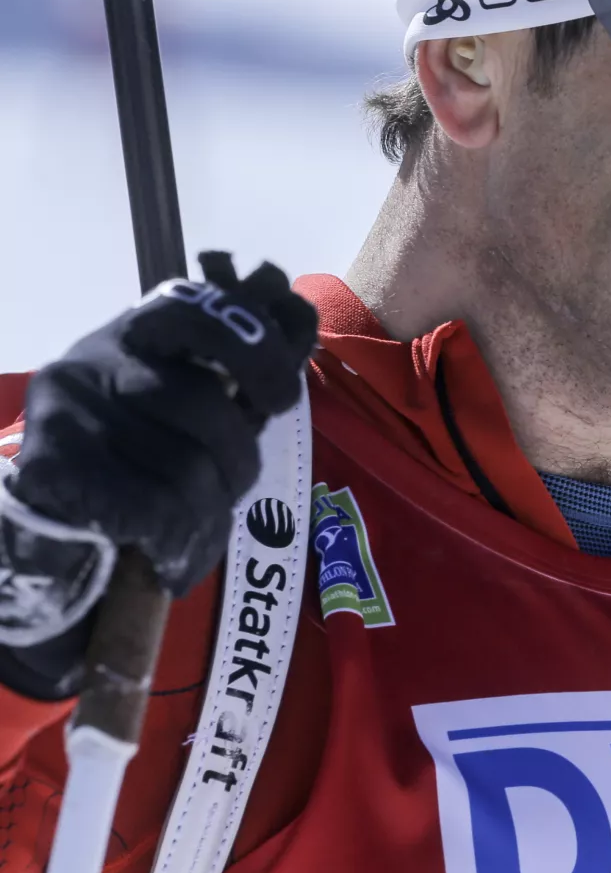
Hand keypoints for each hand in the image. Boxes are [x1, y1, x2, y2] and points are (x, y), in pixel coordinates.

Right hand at [4, 253, 316, 631]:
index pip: (218, 315)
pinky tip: (169, 557)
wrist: (48, 517)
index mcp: (147, 325)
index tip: (276, 403)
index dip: (265, 360)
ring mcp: (72, 398)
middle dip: (238, 462)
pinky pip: (147, 507)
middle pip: (207, 404)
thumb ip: (236, 370)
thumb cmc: (137, 455)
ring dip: (208, 518)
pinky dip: (174, 542)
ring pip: (183, 466)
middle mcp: (104, 349)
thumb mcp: (187, 398)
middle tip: (232, 492)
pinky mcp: (48, 455)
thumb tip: (301, 328)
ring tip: (199, 539)